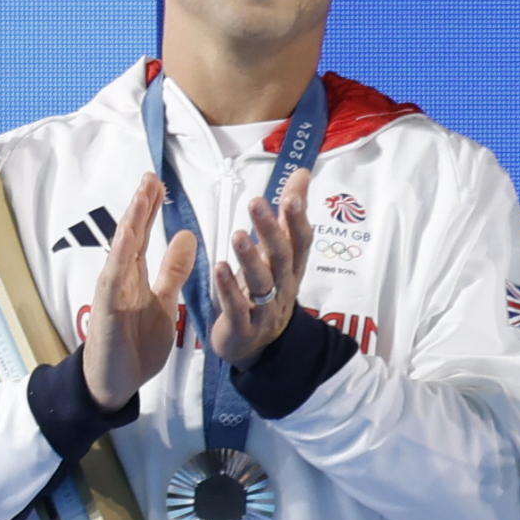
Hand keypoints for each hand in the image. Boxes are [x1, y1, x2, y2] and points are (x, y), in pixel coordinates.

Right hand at [75, 177, 191, 408]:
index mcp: (136, 276)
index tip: (159, 184)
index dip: (150, 210)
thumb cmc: (136, 343)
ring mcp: (112, 291)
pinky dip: (119, 257)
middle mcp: (121, 277)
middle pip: (130, 235)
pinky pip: (114, 279)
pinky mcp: (107, 309)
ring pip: (121, 250)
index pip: (143, 236)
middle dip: (140, 206)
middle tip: (150, 177)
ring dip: (131, 222)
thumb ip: (172, 270)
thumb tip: (185, 236)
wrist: (116, 382)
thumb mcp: (164, 301)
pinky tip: (126, 236)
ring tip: (141, 196)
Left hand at [210, 184, 312, 363]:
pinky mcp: (244, 326)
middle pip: (282, 258)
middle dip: (272, 231)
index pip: (300, 241)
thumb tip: (300, 175)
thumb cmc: (264, 291)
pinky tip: (219, 269)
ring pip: (262, 282)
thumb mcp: (277, 253)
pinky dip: (228, 289)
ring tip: (238, 236)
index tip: (291, 195)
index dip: (297, 220)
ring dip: (250, 258)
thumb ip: (287, 215)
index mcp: (291, 269)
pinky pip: (237, 307)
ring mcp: (265, 309)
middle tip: (257, 205)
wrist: (253, 344)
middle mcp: (283, 287)